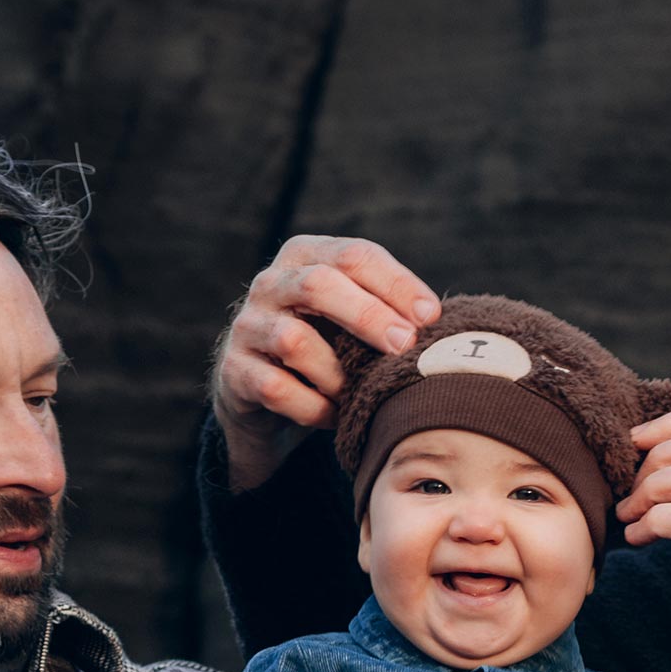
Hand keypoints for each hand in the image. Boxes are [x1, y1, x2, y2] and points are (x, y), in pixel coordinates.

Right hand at [211, 234, 441, 489]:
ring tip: (359, 393)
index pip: (354, 256)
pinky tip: (334, 416)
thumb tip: (436, 321)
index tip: (431, 317)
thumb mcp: (352, 318)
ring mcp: (247, 327)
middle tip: (405, 346)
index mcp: (305, 256)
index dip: (397, 284)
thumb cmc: (325, 349)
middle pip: (318, 285)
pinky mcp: (234, 372)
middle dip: (369, 316)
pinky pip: (278, 390)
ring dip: (338, 374)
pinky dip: (315, 408)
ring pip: (295, 341)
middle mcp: (270, 283)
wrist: (261, 395)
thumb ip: (386, 308)